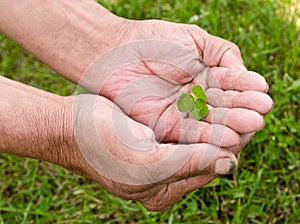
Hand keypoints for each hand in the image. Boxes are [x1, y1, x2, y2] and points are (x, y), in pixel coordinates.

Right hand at [66, 94, 238, 210]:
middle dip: (227, 133)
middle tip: (250, 111)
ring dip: (217, 120)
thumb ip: (187, 163)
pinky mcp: (156, 136)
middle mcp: (165, 175)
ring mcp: (160, 155)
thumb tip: (227, 163)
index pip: (207, 171)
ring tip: (238, 101)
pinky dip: (199, 113)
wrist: (69, 126)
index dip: (229, 148)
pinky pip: (185, 125)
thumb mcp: (145, 161)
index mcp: (163, 190)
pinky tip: (211, 97)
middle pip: (206, 155)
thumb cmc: (101, 147)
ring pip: (199, 138)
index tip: (247, 125)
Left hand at [80, 19, 272, 150]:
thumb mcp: (196, 40)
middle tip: (262, 112)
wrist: (116, 52)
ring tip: (253, 124)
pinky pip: (193, 134)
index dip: (246, 88)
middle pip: (224, 106)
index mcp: (204, 76)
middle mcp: (196, 97)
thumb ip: (224, 54)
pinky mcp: (168, 128)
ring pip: (212, 122)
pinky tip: (230, 136)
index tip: (262, 90)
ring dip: (232, 124)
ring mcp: (183, 114)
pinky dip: (211, 137)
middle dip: (243, 108)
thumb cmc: (154, 41)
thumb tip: (245, 74)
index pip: (230, 85)